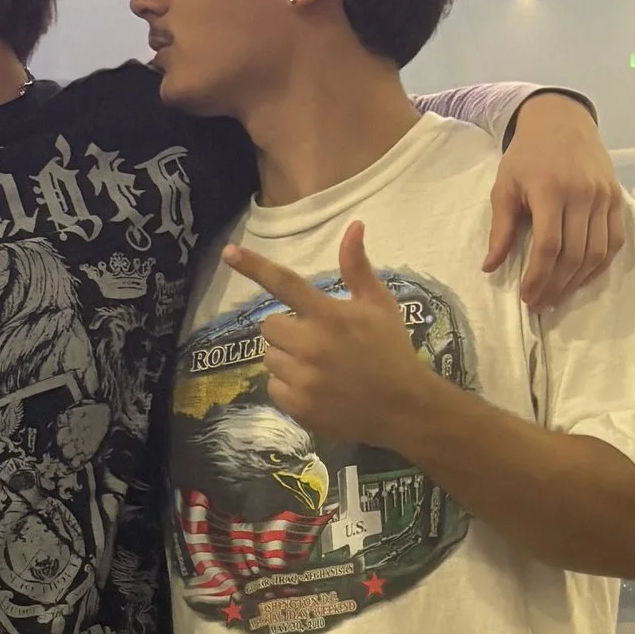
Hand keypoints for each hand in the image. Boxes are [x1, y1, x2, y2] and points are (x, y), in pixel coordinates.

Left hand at [221, 222, 434, 446]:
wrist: (405, 408)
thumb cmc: (392, 350)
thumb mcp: (379, 304)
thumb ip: (357, 268)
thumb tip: (354, 225)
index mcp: (328, 316)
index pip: (284, 284)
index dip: (254, 266)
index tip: (229, 252)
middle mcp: (310, 345)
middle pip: (269, 326)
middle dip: (286, 329)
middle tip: (313, 337)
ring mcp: (302, 379)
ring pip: (269, 357)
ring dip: (286, 357)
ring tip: (316, 365)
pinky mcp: (298, 406)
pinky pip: (273, 387)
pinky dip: (288, 386)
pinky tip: (315, 387)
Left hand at [483, 93, 627, 312]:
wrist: (562, 122)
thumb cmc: (527, 156)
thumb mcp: (505, 186)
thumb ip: (501, 228)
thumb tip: (490, 267)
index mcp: (550, 190)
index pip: (548, 246)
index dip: (538, 277)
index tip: (526, 297)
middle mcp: (582, 194)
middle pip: (574, 254)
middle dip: (556, 286)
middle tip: (540, 303)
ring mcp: (604, 197)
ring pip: (597, 253)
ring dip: (577, 282)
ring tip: (558, 295)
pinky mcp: (617, 199)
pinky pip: (615, 242)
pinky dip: (600, 266)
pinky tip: (582, 278)